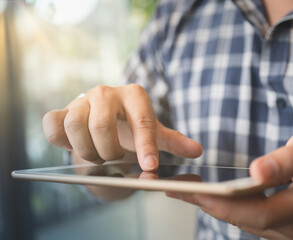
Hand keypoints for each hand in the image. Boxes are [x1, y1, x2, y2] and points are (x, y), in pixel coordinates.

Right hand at [42, 84, 201, 169]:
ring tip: (97, 156)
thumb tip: (197, 151)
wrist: (105, 122)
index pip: (143, 121)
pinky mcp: (61, 110)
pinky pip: (52, 124)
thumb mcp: (155, 135)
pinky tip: (73, 145)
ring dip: (86, 150)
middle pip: (101, 124)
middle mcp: (107, 92)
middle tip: (114, 159)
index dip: (146, 146)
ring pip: (75, 125)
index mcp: (135, 95)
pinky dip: (60, 140)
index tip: (150, 168)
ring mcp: (82, 99)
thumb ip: (173, 142)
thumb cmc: (132, 128)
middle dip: (108, 151)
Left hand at [167, 128, 292, 239]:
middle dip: (208, 204)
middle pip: (246, 220)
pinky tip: (209, 196)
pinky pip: (250, 221)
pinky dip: (228, 208)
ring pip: (245, 223)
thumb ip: (289, 159)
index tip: (193, 191)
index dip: (224, 204)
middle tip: (175, 188)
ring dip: (214, 206)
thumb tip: (257, 172)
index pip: (260, 212)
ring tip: (184, 190)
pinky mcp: (285, 231)